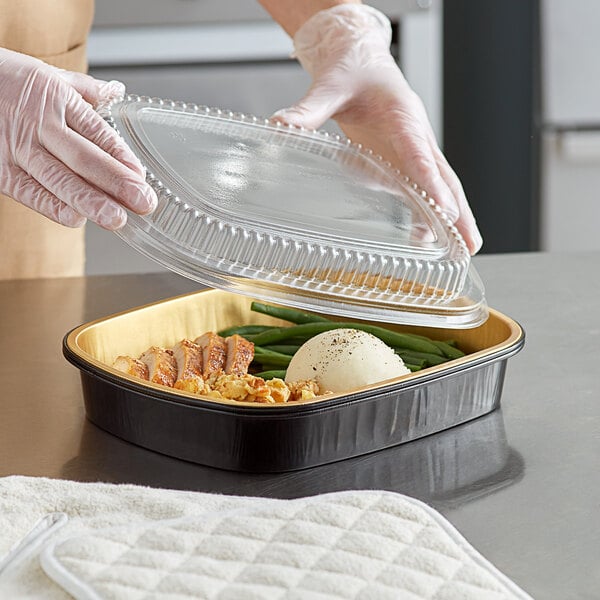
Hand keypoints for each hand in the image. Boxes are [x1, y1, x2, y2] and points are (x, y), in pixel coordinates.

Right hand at [0, 48, 155, 228]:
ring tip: (116, 219)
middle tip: (143, 203)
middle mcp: (39, 125)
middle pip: (84, 158)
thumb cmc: (3, 79)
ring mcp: (17, 149)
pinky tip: (77, 219)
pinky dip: (53, 207)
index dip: (122, 157)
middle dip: (117, 184)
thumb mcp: (45, 75)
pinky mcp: (0, 170)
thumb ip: (84, 89)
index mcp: (56, 99)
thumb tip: (117, 90)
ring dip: (91, 202)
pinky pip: (29, 192)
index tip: (142, 178)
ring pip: (59, 179)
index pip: (97, 132)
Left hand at [272, 5, 481, 253]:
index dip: (430, 184)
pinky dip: (426, 213)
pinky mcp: (401, 160)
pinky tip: (425, 237)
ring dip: (451, 219)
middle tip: (470, 245)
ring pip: (438, 187)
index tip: (444, 210)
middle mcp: (415, 137)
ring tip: (462, 252)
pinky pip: (418, 188)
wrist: (361, 60)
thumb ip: (309, 109)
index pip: (418, 154)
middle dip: (458, 213)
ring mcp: (411, 151)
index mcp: (402, 116)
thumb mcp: (329, 86)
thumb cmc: (352, 71)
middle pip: (443, 178)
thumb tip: (279, 127)